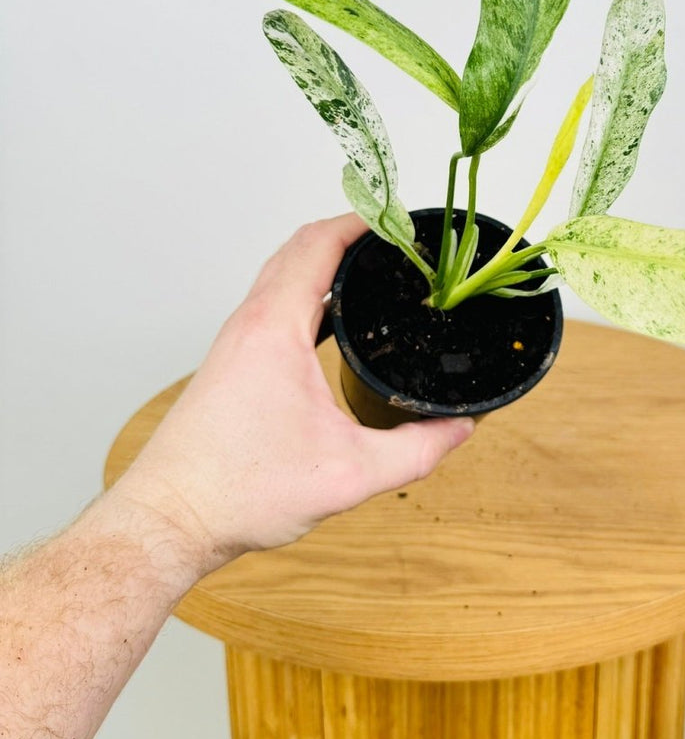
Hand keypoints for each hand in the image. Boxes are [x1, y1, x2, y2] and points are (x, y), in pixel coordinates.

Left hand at [107, 214, 474, 580]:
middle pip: (299, 249)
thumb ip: (416, 450)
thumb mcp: (349, 474)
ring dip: (323, 260)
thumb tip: (459, 429)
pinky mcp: (232, 363)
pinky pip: (273, 304)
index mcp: (275, 329)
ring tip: (371, 268)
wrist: (172, 518)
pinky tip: (334, 319)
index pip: (319, 245)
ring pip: (281, 275)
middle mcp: (250, 324)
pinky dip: (306, 291)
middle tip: (396, 238)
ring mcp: (237, 342)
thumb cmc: (239, 491)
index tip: (401, 220)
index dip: (363, 222)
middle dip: (348, 233)